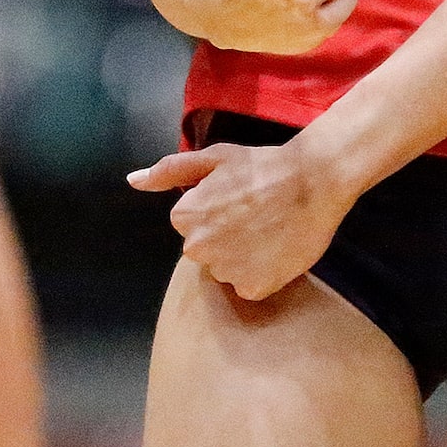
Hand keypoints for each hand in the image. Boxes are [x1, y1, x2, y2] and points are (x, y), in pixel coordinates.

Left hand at [128, 135, 353, 301]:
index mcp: (185, 218)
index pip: (189, 225)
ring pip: (226, 269)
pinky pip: (248, 285)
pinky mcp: (254, 288)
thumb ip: (169, 171)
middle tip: (252, 216)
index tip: (235, 200)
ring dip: (240, 256)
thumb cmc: (261, 166)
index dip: (213, 212)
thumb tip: (133, 180)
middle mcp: (199, 249)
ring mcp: (226, 271)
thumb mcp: (213, 158)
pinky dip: (260, 273)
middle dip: (222, 236)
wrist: (313, 182)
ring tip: (266, 230)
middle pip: (205, 250)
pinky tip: (274, 249)